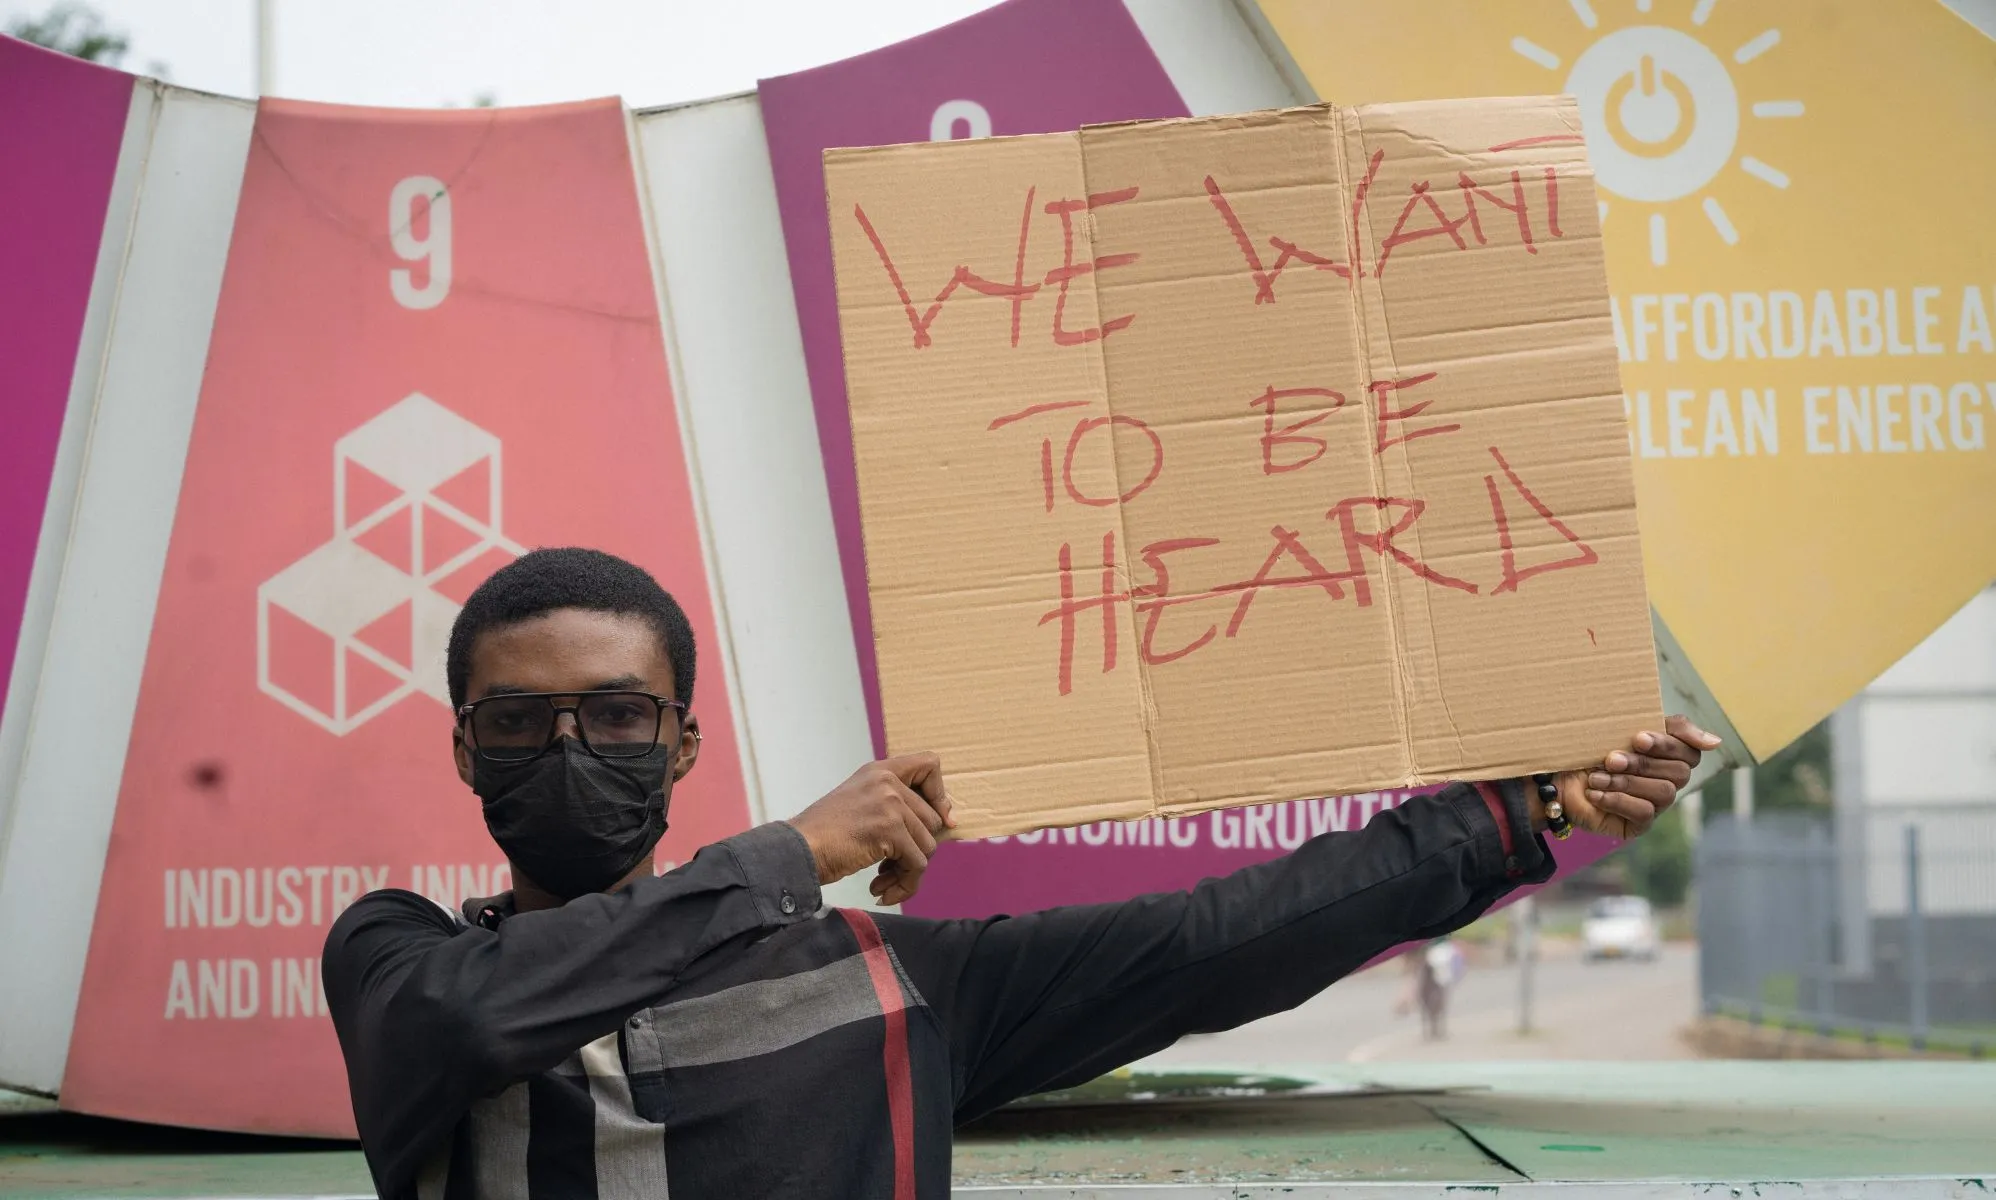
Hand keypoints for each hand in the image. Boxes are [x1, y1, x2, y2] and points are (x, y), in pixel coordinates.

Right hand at [785, 754, 954, 905]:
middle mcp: (888, 782)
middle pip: (933, 820)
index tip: (940, 819)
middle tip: (889, 867)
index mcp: (880, 771)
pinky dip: (904, 884)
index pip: (930, 763)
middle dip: (916, 849)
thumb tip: (944, 822)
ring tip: (882, 880)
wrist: (797, 850)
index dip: (939, 794)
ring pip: (928, 846)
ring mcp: (890, 804)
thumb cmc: (823, 835)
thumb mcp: (860, 804)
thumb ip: (894, 805)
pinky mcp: (890, 830)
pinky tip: (880, 890)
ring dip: (907, 871)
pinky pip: (917, 864)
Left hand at [1553, 714, 1720, 839]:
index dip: (1667, 745)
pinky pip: (1645, 813)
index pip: (1690, 752)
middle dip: (1642, 764)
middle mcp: (1667, 780)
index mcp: (1668, 755)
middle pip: (1678, 773)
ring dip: (1627, 782)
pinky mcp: (1639, 824)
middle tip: (1610, 759)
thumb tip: (1715, 742)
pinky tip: (1595, 794)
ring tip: (1597, 777)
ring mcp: (1655, 804)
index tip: (1638, 738)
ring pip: (1663, 793)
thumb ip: (1673, 728)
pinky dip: (1619, 800)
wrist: (1553, 777)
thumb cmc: (1591, 748)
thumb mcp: (1625, 727)